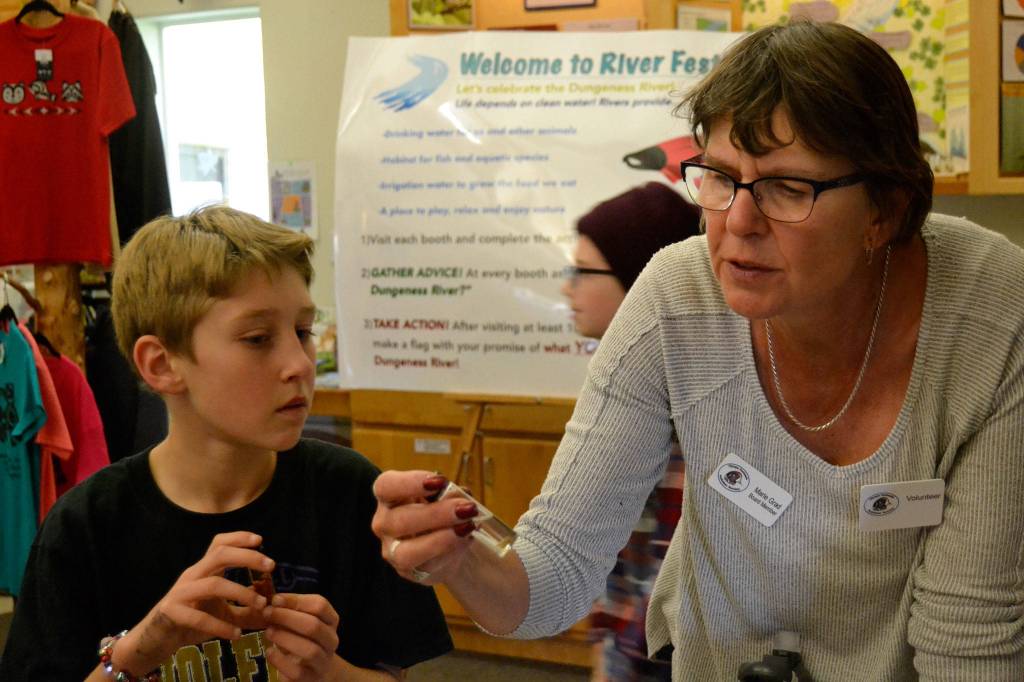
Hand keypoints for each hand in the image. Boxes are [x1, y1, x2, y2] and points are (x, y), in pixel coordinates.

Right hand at [113, 532, 273, 673]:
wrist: (157, 639)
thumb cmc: (192, 620)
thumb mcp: (223, 612)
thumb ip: (246, 609)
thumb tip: (273, 610)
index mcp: (204, 570)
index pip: (219, 544)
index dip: (238, 537)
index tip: (260, 540)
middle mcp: (192, 575)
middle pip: (219, 555)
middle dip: (247, 557)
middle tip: (271, 565)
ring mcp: (181, 592)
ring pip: (214, 584)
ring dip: (242, 593)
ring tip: (261, 605)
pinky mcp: (172, 612)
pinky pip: (199, 617)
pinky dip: (220, 626)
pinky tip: (236, 635)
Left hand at [262, 593, 341, 680]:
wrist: (318, 670)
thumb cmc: (305, 638)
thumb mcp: (301, 620)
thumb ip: (289, 609)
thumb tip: (272, 600)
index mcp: (331, 620)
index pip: (320, 605)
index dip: (296, 600)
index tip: (275, 599)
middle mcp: (331, 640)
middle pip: (314, 626)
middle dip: (287, 618)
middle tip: (267, 614)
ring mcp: (323, 661)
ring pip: (309, 650)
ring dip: (285, 639)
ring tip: (268, 632)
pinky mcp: (311, 678)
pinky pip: (298, 672)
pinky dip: (281, 661)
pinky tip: (270, 652)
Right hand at [371, 470, 476, 584]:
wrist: (451, 541)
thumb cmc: (443, 509)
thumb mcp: (447, 495)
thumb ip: (451, 493)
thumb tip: (459, 495)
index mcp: (389, 495)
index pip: (386, 486)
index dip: (410, 483)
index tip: (441, 481)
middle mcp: (384, 522)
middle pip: (399, 520)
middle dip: (437, 514)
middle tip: (468, 508)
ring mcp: (392, 550)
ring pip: (406, 552)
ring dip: (441, 539)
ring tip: (468, 527)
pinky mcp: (407, 571)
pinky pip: (425, 567)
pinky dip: (449, 553)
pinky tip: (466, 541)